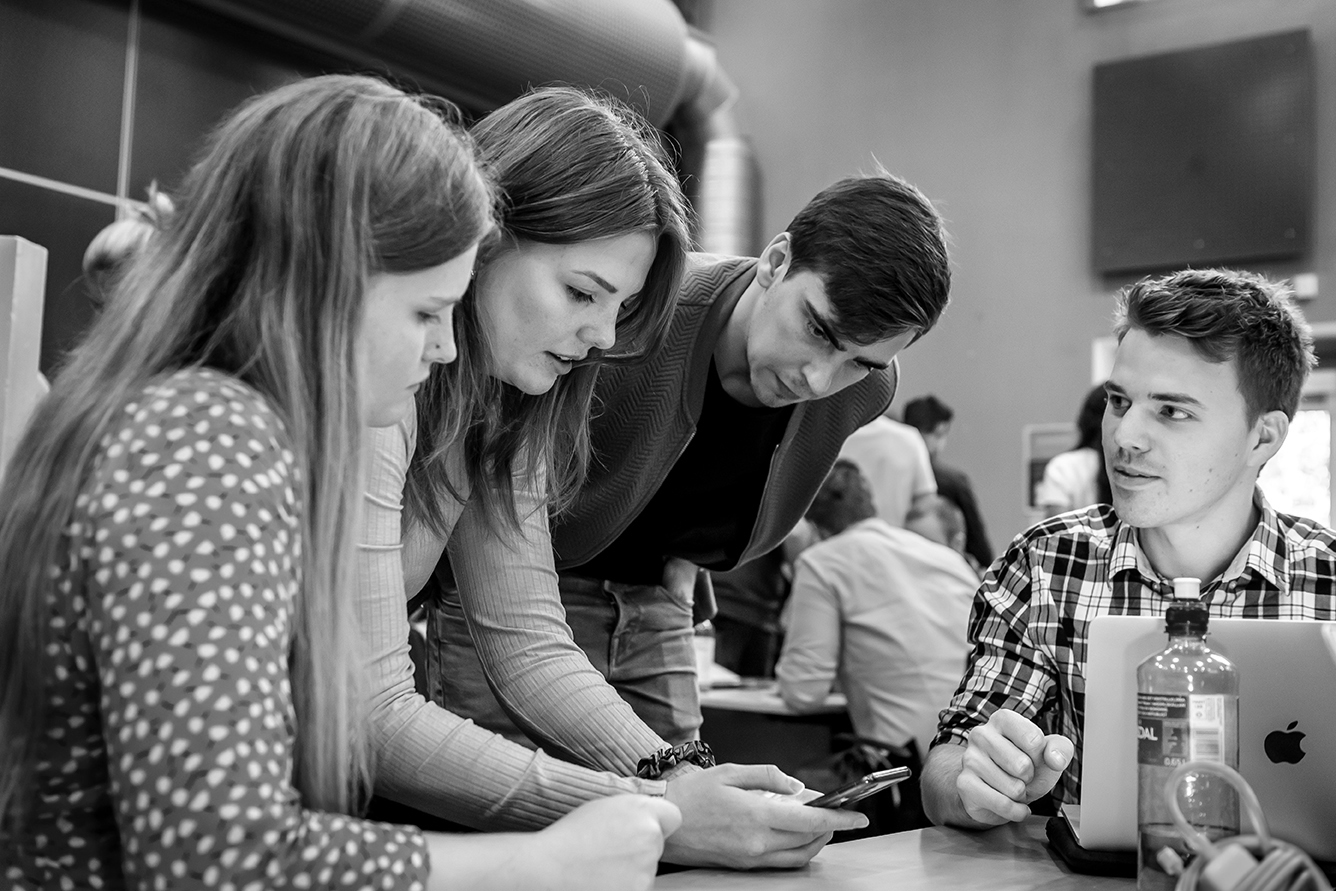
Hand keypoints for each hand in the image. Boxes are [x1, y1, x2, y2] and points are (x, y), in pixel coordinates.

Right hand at [528, 794, 680, 890]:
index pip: (673, 817)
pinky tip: (601, 880)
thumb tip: (653, 820)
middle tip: (608, 850)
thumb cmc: (570, 836)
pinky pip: (638, 886)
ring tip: (599, 866)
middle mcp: (650, 839)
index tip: (644, 830)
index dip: (659, 823)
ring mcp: (646, 869)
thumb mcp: (604, 807)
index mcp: (642, 811)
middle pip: (656, 845)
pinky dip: (624, 886)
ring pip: (647, 869)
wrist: (548, 868)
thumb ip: (634, 810)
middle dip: (639, 848)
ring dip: (631, 870)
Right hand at [662, 763, 867, 868]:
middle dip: (831, 829)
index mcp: (756, 815)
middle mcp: (757, 842)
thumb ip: (767, 776)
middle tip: (841, 815)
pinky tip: (796, 837)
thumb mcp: (730, 771)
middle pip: (808, 840)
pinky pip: (780, 862)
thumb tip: (795, 786)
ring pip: (797, 855)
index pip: (810, 820)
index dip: (839, 818)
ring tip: (822, 825)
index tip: (858, 816)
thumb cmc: (691, 793)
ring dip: (815, 842)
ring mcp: (750, 857)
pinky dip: (797, 851)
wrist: (662, 821)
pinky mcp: (742, 865)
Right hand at [956, 709, 1073, 824]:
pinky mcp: (964, 783)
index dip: (1040, 757)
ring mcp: (970, 759)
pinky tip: (1012, 804)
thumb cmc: (1023, 765)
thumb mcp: (1048, 753)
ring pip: (1013, 787)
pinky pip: (1002, 804)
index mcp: (1002, 719)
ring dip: (1020, 795)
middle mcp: (981, 734)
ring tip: (1011, 787)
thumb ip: (1060, 749)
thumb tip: (1055, 759)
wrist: (997, 789)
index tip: (1032, 758)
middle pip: (1022, 765)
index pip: (1034, 740)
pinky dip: (1014, 811)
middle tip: (1020, 776)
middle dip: (1029, 778)